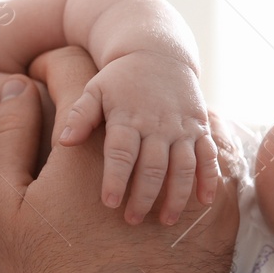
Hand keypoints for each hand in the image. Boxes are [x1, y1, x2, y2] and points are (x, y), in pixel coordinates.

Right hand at [0, 45, 238, 272]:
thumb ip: (5, 138)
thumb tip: (18, 88)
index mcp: (89, 142)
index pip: (75, 68)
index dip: (50, 66)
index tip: (39, 81)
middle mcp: (149, 151)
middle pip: (127, 92)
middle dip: (99, 94)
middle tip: (76, 113)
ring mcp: (192, 184)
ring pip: (176, 123)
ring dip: (149, 121)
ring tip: (125, 139)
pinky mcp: (222, 220)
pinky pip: (215, 165)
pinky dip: (193, 155)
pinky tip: (166, 173)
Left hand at [56, 49, 219, 224]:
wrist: (158, 51)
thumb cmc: (119, 78)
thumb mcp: (94, 90)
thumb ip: (80, 116)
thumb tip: (63, 142)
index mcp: (128, 117)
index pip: (121, 153)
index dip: (115, 178)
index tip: (109, 203)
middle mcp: (157, 124)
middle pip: (153, 166)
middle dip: (144, 195)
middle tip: (133, 220)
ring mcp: (181, 127)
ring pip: (183, 166)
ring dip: (176, 195)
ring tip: (167, 221)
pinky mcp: (200, 128)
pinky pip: (208, 155)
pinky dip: (209, 178)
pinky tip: (204, 203)